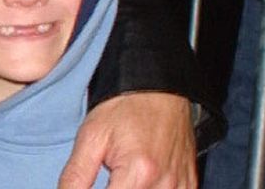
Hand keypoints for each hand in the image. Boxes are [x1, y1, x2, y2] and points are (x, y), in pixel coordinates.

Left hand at [58, 91, 195, 188]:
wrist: (159, 87)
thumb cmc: (125, 108)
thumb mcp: (91, 138)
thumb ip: (75, 177)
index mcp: (138, 172)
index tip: (91, 187)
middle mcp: (164, 184)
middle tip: (108, 179)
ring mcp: (180, 185)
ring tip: (121, 178)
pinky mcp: (188, 184)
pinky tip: (140, 182)